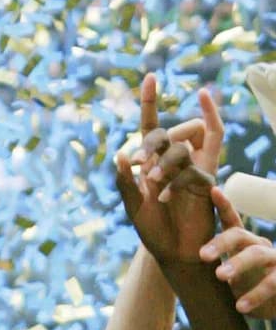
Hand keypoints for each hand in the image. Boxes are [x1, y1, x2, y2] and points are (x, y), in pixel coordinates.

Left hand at [115, 76, 221, 264]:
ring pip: (183, 148)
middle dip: (153, 144)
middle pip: (171, 134)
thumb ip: (124, 181)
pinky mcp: (207, 183)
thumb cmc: (152, 230)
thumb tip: (121, 153)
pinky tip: (162, 196)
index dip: (151, 101)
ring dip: (164, 163)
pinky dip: (178, 179)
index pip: (152, 125)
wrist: (172, 253)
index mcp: (154, 162)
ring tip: (151, 186)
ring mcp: (194, 170)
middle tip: (138, 167)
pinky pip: (198, 168)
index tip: (150, 77)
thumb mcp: (131, 206)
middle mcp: (175, 162)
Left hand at [199, 186, 275, 318]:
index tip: (212, 190)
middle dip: (220, 243)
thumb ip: (211, 264)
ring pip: (256, 254)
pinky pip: (271, 283)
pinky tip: (239, 306)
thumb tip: (174, 255)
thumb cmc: (245, 288)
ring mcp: (273, 260)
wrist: (273, 306)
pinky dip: (255, 295)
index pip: (231, 221)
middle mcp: (259, 246)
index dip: (223, 205)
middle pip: (239, 236)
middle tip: (202, 255)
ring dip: (237, 264)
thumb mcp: (227, 274)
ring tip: (220, 275)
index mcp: (243, 243)